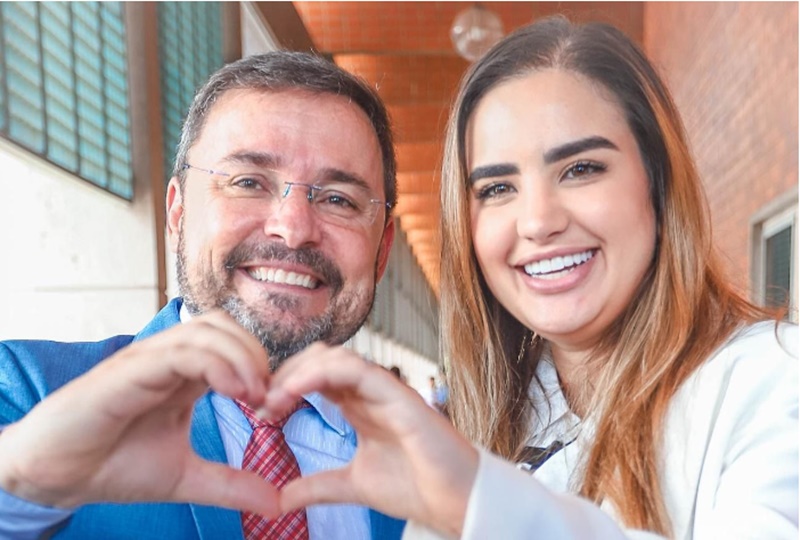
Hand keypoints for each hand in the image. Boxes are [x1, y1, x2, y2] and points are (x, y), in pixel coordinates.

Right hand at [0, 310, 279, 517]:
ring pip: (206, 330)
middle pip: (224, 326)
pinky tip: (234, 392)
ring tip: (256, 395)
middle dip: (256, 354)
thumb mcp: (185, 478)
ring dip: (241, 356)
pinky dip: (216, 363)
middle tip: (271, 396)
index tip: (277, 405)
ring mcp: (148, 360)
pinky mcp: (129, 370)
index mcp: (183, 375)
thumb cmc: (115, 467)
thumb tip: (277, 503)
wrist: (56, 477)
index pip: (232, 343)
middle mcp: (168, 359)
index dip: (261, 365)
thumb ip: (231, 485)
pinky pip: (181, 351)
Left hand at [264, 343, 478, 536]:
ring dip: (299, 371)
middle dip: (285, 373)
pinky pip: (356, 369)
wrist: (454, 503)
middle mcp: (369, 392)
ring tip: (274, 398)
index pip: (314, 377)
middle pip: (319, 359)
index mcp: (359, 405)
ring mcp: (384, 390)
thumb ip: (315, 486)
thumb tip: (277, 501)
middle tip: (260, 402)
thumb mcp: (351, 485)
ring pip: (335, 356)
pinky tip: (295, 392)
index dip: (284, 385)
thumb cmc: (415, 487)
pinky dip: (321, 373)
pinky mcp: (398, 395)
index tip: (260, 411)